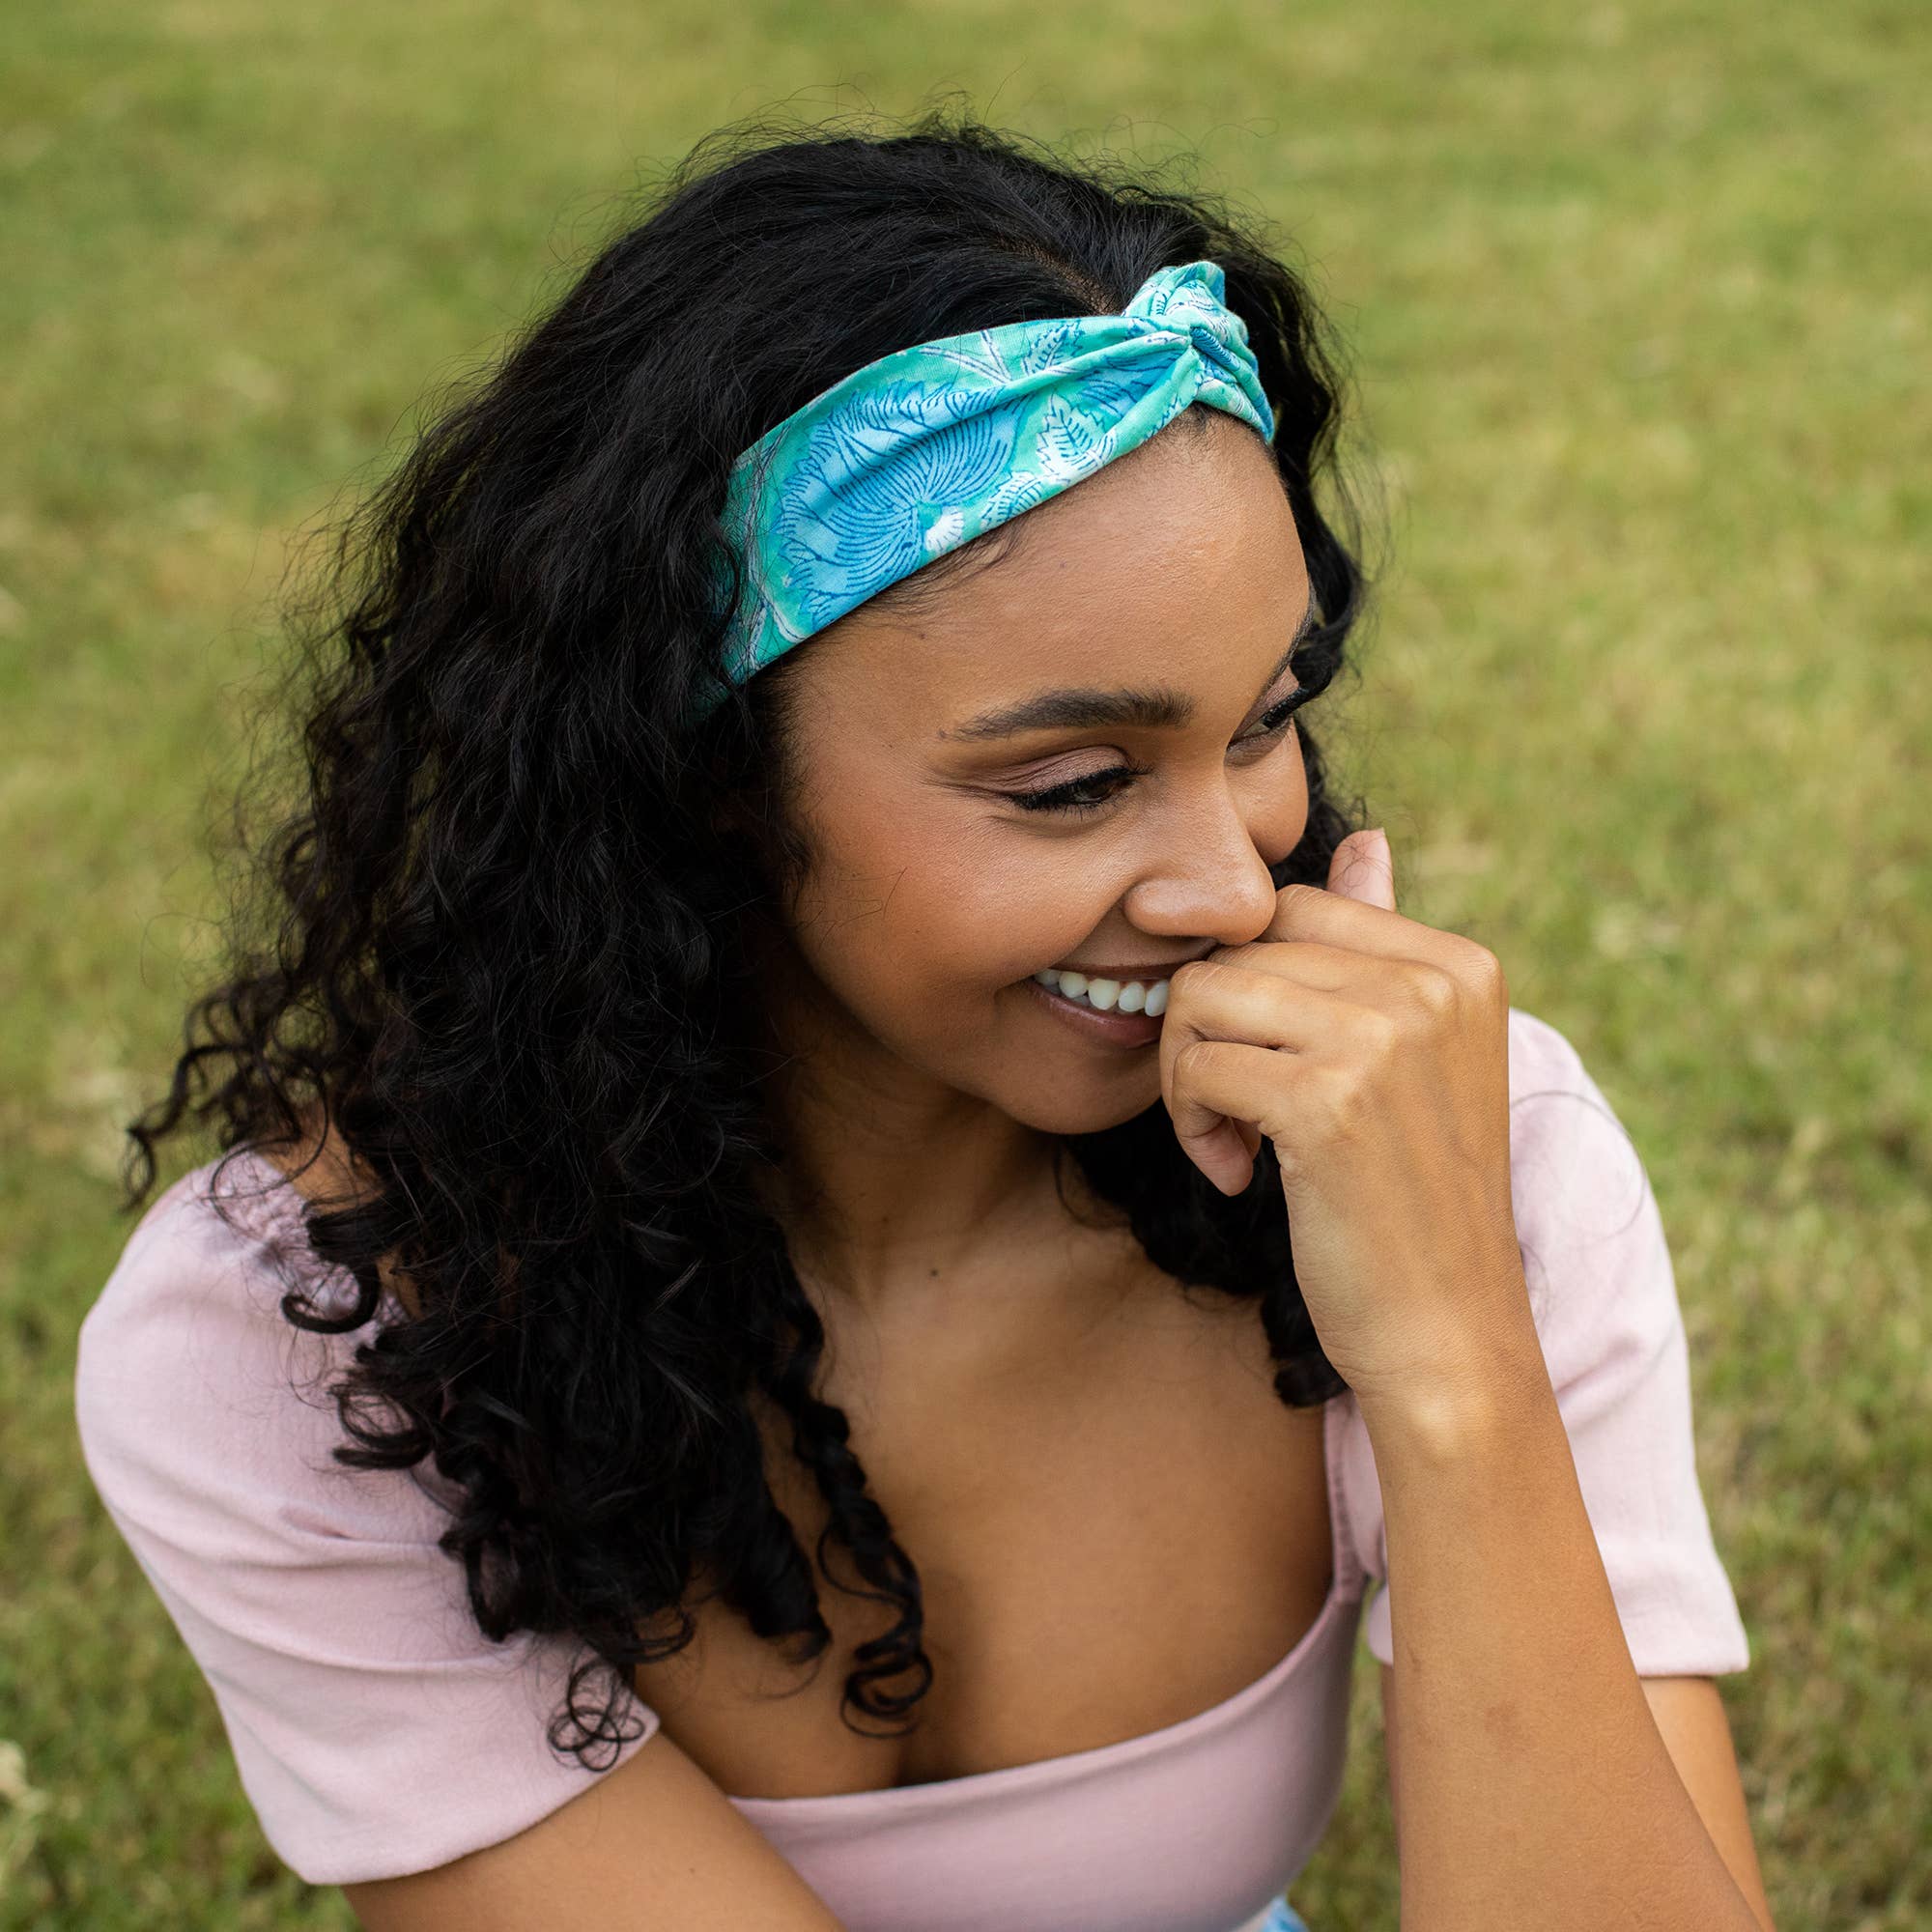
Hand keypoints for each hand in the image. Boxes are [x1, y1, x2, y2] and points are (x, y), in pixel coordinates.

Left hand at [1156, 827, 1534, 1408]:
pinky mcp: (1328, 1100)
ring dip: (1189, 1076)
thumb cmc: (1412, 1202)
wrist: (1448, 1335)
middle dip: (1208, 1030)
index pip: (1291, 910)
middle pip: (1238, 947)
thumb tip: (1368, 840)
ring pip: (1202, 995)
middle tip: (1233, 1112)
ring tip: (1234, 1142)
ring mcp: (1384, 1036)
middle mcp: (1431, 984)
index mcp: (1458, 963)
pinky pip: (1196, 1064)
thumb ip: (1383, 948)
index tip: (1274, 1067)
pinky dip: (1191, 1123)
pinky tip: (1235, 1175)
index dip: (1252, 987)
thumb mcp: (1415, 1060)